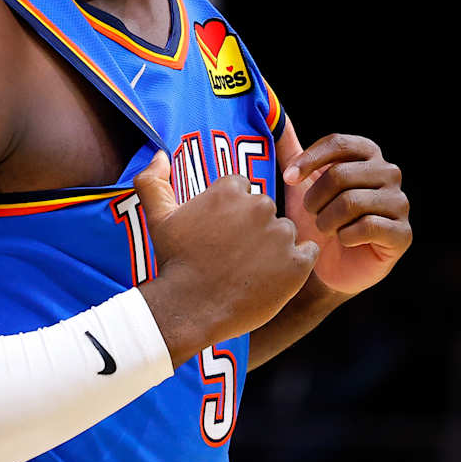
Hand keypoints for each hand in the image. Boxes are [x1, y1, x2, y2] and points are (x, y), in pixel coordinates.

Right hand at [134, 153, 318, 362]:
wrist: (191, 307)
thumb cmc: (175, 262)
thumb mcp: (157, 218)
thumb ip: (153, 180)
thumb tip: (160, 154)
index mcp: (229, 192)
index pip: (243, 187)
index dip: (232, 209)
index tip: (221, 230)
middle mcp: (259, 207)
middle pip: (266, 208)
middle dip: (254, 226)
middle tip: (234, 252)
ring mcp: (280, 235)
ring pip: (286, 231)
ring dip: (274, 245)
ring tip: (250, 267)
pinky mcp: (297, 263)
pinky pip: (307, 252)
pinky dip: (295, 263)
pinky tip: (274, 274)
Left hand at [283, 134, 409, 295]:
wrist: (327, 264)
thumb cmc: (315, 216)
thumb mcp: (300, 181)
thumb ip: (290, 149)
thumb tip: (272, 111)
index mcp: (367, 154)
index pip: (338, 143)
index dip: (309, 160)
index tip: (288, 178)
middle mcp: (389, 173)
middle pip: (341, 174)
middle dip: (315, 198)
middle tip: (311, 212)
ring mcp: (399, 203)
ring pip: (352, 202)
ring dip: (327, 219)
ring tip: (325, 227)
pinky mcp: (403, 233)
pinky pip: (367, 227)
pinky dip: (344, 236)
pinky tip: (343, 241)